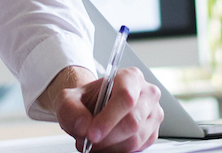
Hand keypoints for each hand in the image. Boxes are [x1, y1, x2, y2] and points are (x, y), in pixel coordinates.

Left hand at [46, 66, 162, 152]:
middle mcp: (146, 93)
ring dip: (111, 147)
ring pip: (135, 138)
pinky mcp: (152, 132)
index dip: (109, 118)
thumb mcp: (69, 99)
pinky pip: (138, 148)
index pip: (125, 97)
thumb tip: (84, 125)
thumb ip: (71, 109)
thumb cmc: (86, 101)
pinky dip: (118, 151)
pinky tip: (106, 145)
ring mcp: (152, 113)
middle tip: (88, 141)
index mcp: (130, 77)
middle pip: (132, 121)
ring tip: (94, 143)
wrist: (91, 108)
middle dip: (107, 137)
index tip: (92, 134)